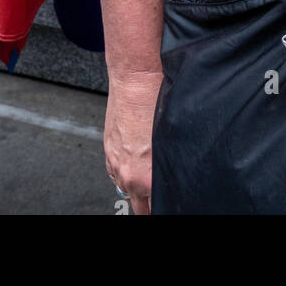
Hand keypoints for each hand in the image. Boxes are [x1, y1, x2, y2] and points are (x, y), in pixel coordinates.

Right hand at [104, 70, 163, 215]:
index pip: (154, 207)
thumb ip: (171, 166)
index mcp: (144, 177)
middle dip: (150, 204)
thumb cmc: (155, 101)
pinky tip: (138, 168)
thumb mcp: (172, 140)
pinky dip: (127, 175)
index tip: (171, 202)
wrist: (134, 78)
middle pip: (139, 206)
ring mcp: (114, 162)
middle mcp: (126, 174)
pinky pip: (117, 174)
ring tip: (151, 184)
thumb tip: (177, 176)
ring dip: (138, 190)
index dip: (165, 204)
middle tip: (160, 198)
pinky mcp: (108, 150)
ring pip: (126, 190)